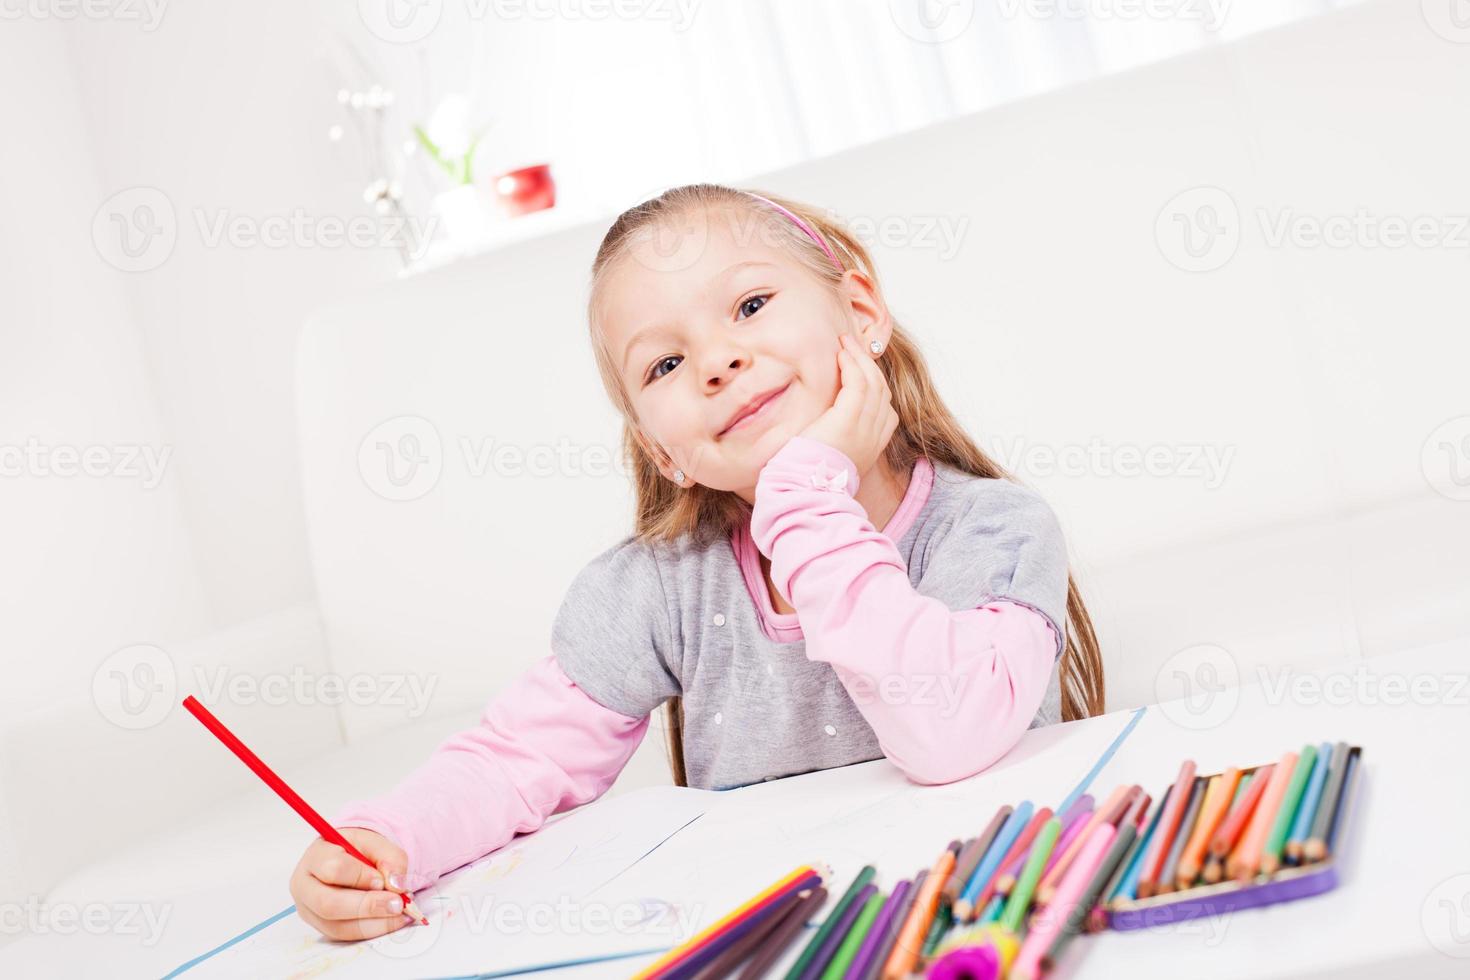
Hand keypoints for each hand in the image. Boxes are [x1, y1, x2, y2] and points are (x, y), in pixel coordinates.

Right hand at [289, 827, 417, 940]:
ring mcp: (310, 910)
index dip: (361, 877)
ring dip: (372, 923)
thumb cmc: (359, 850)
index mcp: (315, 857)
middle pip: (328, 904)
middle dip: (367, 907)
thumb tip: (396, 885)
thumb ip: (391, 858)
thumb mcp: (377, 843)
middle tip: (397, 904)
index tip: (382, 880)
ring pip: (336, 926)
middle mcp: (305, 886)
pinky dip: (371, 930)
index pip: (333, 869)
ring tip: (399, 914)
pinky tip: (391, 921)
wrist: (350, 859)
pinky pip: (344, 936)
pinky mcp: (321, 927)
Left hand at [798, 333, 898, 475]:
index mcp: (874, 444)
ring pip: (873, 382)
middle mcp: (875, 435)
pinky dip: (852, 364)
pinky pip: (858, 383)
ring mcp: (865, 427)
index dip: (874, 382)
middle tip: (851, 345)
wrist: (807, 490)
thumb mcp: (832, 454)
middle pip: (882, 390)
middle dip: (868, 364)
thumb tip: (827, 423)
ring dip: (859, 357)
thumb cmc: (810, 474)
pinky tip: (841, 354)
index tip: (858, 367)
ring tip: (845, 342)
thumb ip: (839, 436)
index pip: (885, 407)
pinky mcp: (848, 420)